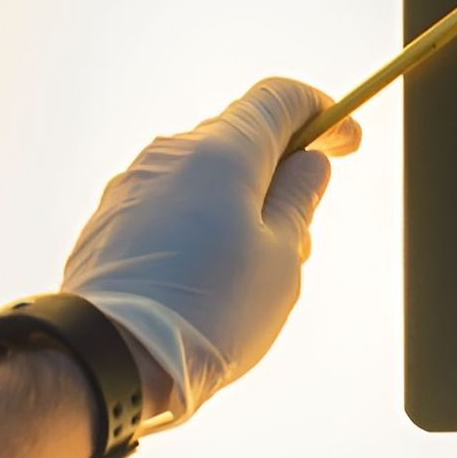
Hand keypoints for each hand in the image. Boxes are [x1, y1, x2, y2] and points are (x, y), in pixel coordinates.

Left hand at [61, 78, 362, 424]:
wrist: (110, 358)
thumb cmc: (209, 312)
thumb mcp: (281, 259)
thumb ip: (298, 200)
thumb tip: (308, 163)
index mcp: (223, 152)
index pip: (279, 98)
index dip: (322, 113)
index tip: (347, 142)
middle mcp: (172, 153)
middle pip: (242, 140)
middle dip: (281, 176)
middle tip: (300, 238)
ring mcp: (133, 185)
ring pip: (204, 178)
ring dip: (238, 207)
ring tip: (249, 276)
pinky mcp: (109, 220)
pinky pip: (168, 206)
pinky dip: (198, 227)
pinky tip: (202, 284)